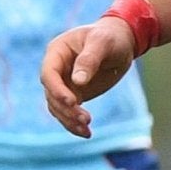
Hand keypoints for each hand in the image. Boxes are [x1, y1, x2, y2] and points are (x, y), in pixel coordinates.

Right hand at [40, 17, 136, 136]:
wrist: (121, 41)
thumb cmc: (110, 37)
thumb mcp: (102, 42)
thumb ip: (89, 59)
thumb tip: (78, 82)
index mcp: (56, 53)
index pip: (48, 74)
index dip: (57, 89)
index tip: (72, 102)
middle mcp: (56, 70)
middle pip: (52, 94)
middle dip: (67, 109)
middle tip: (86, 118)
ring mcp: (64, 84)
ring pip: (57, 107)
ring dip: (69, 120)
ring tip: (87, 130)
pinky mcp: (74, 94)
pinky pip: (68, 112)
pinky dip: (74, 123)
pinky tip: (86, 133)